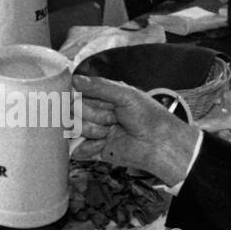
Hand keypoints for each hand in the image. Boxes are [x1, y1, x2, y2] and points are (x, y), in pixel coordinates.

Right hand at [70, 74, 200, 184]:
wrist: (157, 144)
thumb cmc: (148, 116)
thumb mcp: (125, 94)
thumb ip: (99, 86)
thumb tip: (75, 79)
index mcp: (100, 96)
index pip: (75, 92)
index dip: (76, 96)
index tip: (81, 97)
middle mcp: (93, 112)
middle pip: (73, 110)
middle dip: (93, 113)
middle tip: (113, 117)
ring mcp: (91, 131)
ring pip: (74, 128)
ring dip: (94, 129)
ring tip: (111, 131)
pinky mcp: (91, 150)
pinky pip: (77, 148)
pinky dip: (91, 146)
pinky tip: (106, 144)